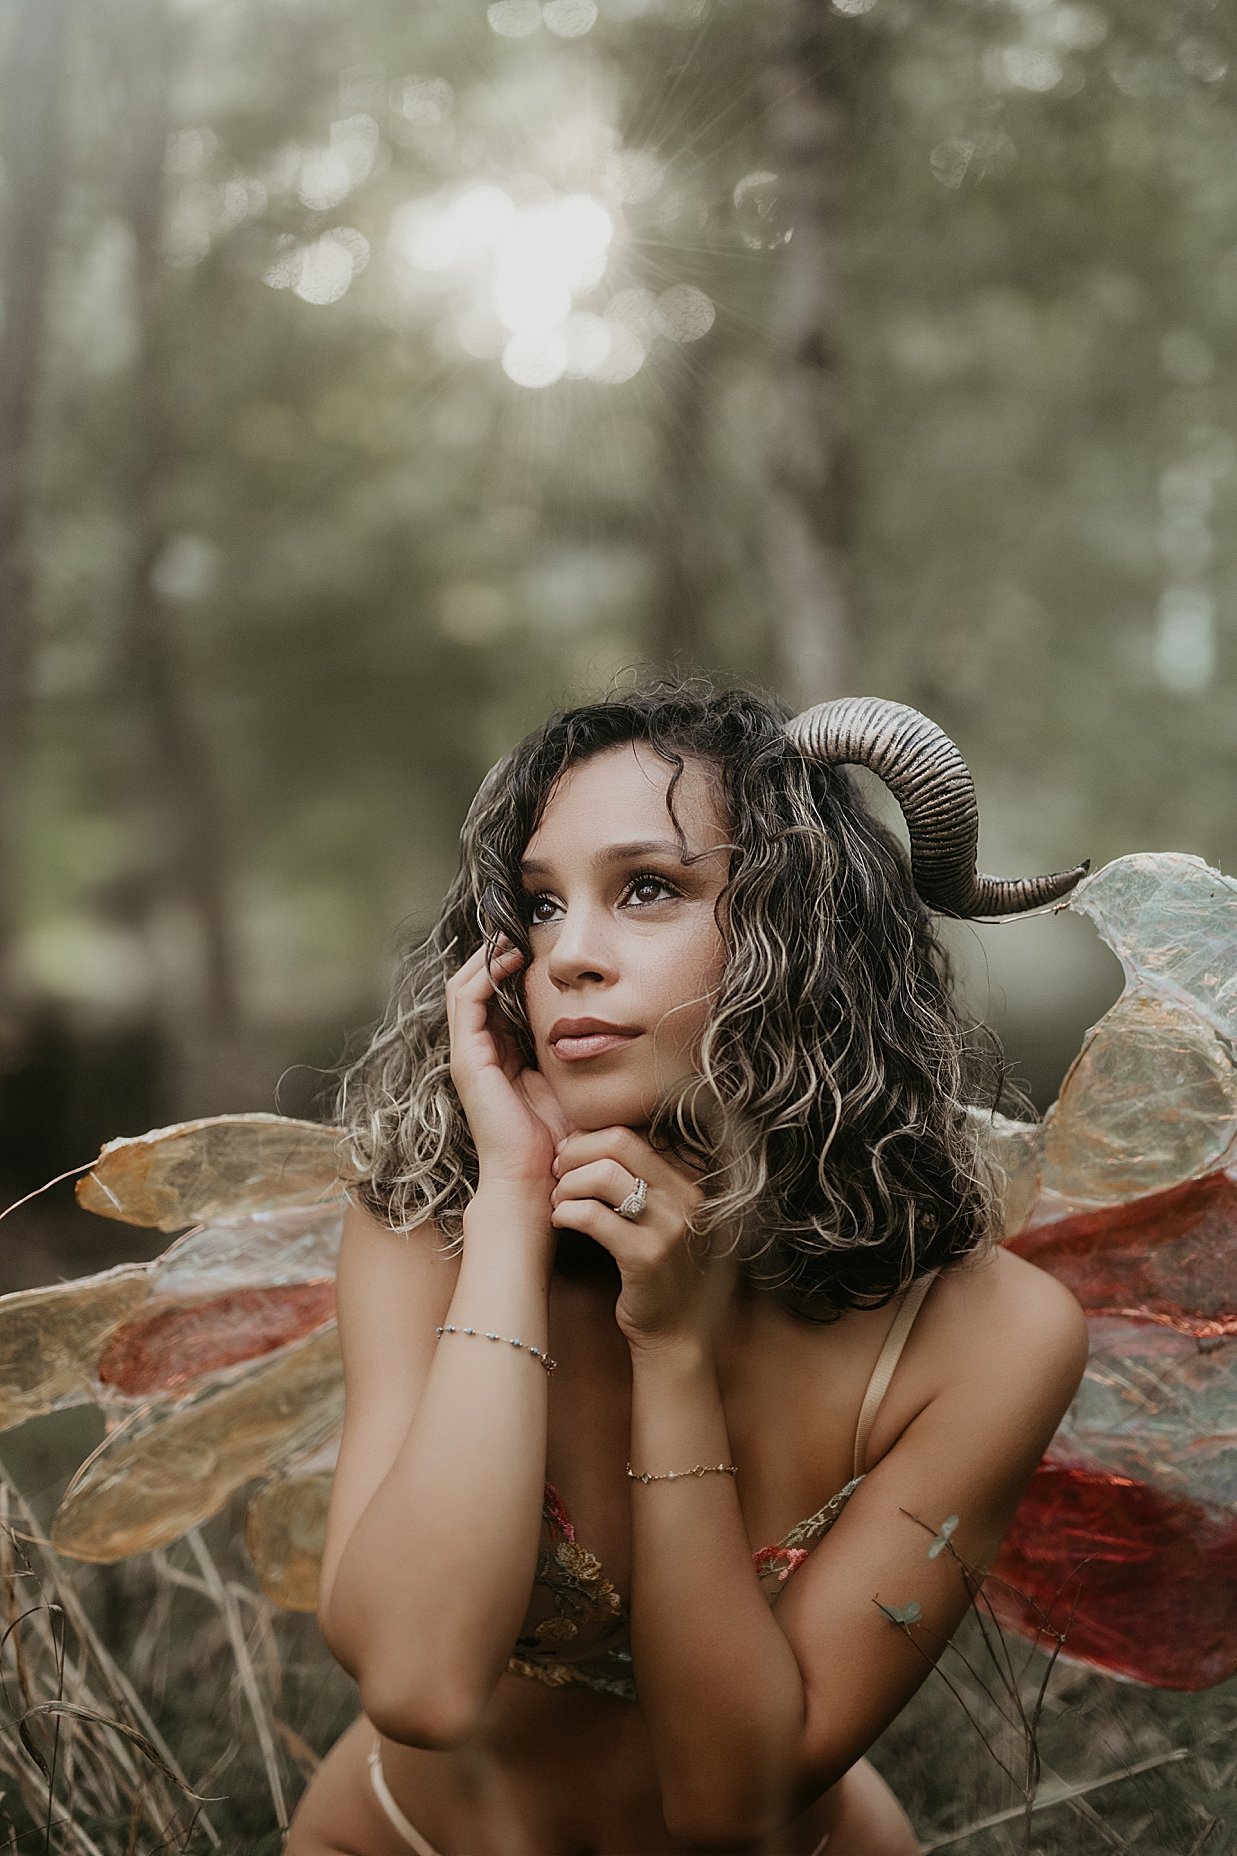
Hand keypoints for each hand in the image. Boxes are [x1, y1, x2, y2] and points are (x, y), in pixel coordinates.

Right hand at [446, 937, 573, 1189]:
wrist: (537, 1184)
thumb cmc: (560, 1144)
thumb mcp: (572, 1084)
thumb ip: (577, 1054)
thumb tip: (608, 1025)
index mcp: (502, 1058)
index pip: (497, 998)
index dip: (512, 967)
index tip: (539, 940)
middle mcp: (480, 1053)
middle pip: (476, 987)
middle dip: (496, 953)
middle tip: (522, 925)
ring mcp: (469, 1056)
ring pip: (465, 987)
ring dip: (487, 957)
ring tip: (514, 933)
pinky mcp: (468, 1060)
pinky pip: (467, 1002)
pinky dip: (484, 975)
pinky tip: (510, 958)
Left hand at [549, 1128, 735, 1354]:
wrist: (678, 1334)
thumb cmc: (660, 1273)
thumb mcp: (663, 1220)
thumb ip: (642, 1184)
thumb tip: (588, 1145)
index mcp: (686, 1184)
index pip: (628, 1136)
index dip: (588, 1141)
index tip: (567, 1159)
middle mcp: (684, 1199)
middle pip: (617, 1144)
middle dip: (574, 1154)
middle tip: (555, 1175)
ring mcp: (668, 1228)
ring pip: (604, 1175)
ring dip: (568, 1185)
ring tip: (557, 1202)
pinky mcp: (646, 1258)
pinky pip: (594, 1217)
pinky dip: (567, 1213)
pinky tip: (560, 1222)